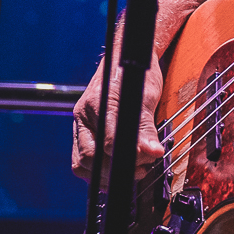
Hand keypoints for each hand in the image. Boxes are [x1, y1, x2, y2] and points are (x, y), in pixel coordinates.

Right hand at [72, 50, 164, 181]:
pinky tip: (115, 174)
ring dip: (106, 175)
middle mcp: (83, 115)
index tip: (147, 158)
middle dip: (117, 169)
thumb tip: (152, 152)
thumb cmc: (137, 73)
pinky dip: (98, 172)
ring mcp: (80, 124)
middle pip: (90, 155)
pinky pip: (81, 160)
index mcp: (98, 102)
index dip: (128, 155)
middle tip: (143, 169)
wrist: (125, 59)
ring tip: (134, 172)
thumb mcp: (147, 96)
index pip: (108, 138)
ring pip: (82, 162)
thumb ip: (147, 127)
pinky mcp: (82, 132)